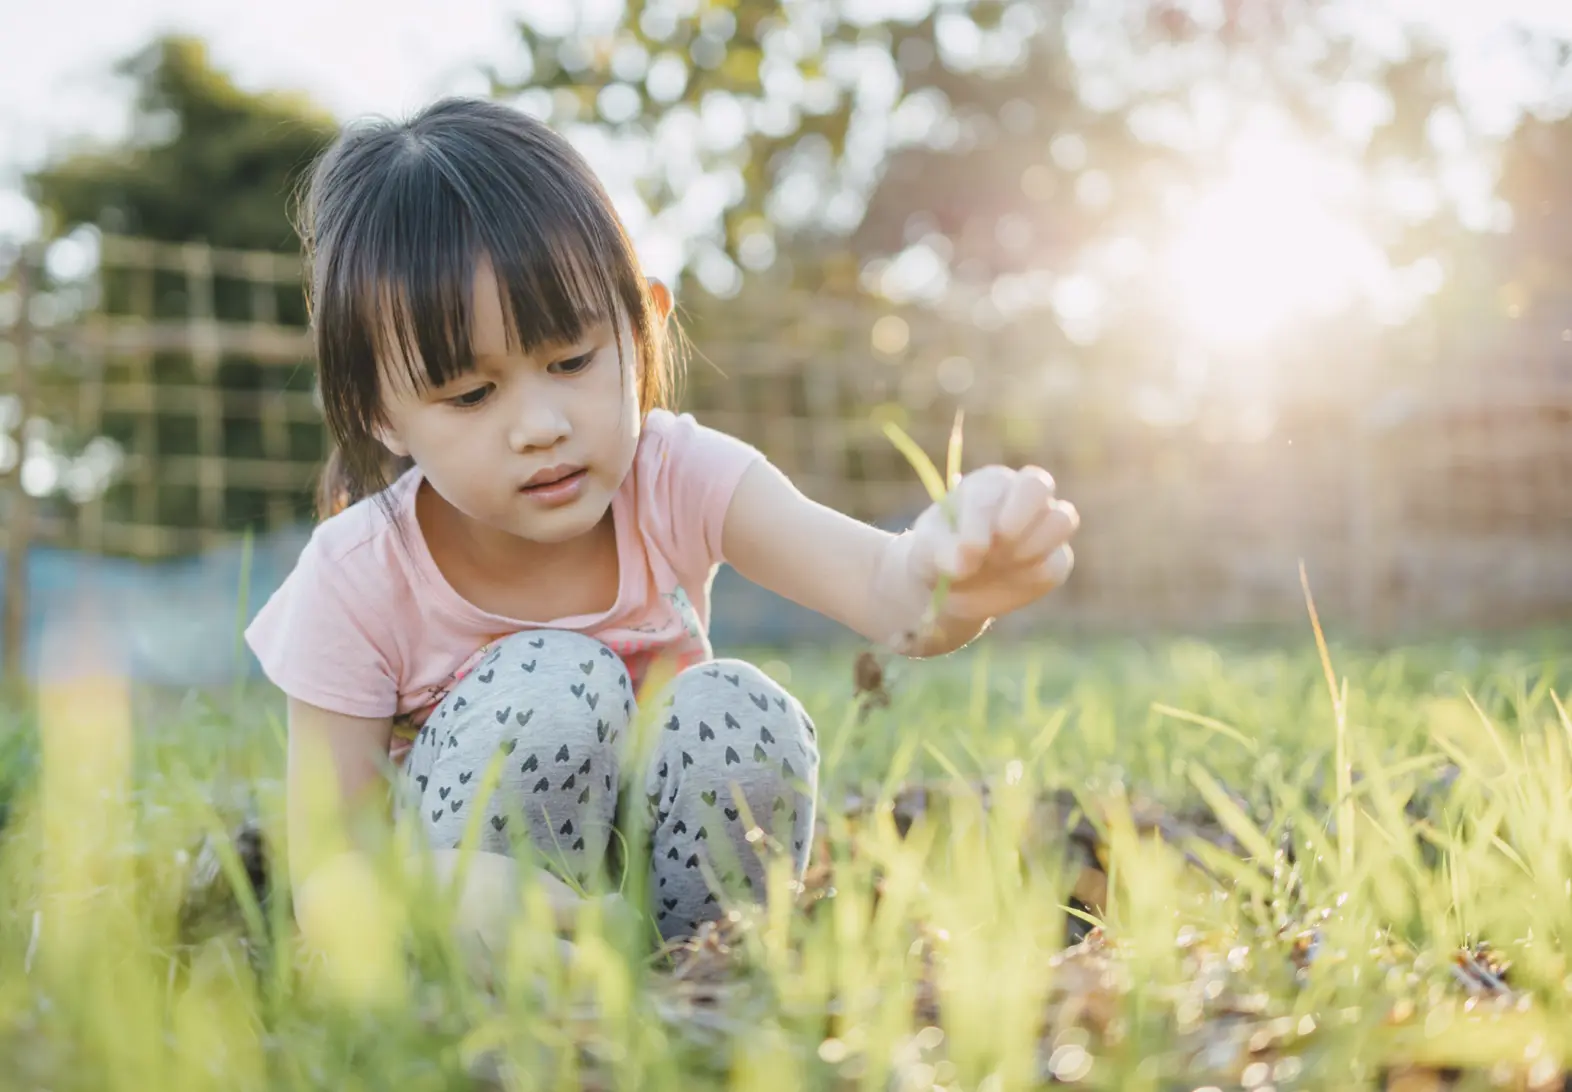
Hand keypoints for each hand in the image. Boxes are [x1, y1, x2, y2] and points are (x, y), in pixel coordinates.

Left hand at [903, 464, 1077, 626]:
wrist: (952, 589)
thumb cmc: (937, 555)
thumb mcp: (927, 552)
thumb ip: (942, 550)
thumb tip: (966, 559)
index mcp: (989, 483)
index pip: (996, 486)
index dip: (983, 518)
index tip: (968, 548)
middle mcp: (1020, 497)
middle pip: (1039, 484)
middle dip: (1020, 513)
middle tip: (1001, 540)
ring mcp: (1042, 527)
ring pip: (1063, 519)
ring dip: (1034, 544)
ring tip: (1003, 562)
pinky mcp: (1054, 560)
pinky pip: (1060, 562)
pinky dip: (1036, 575)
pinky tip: (1010, 581)